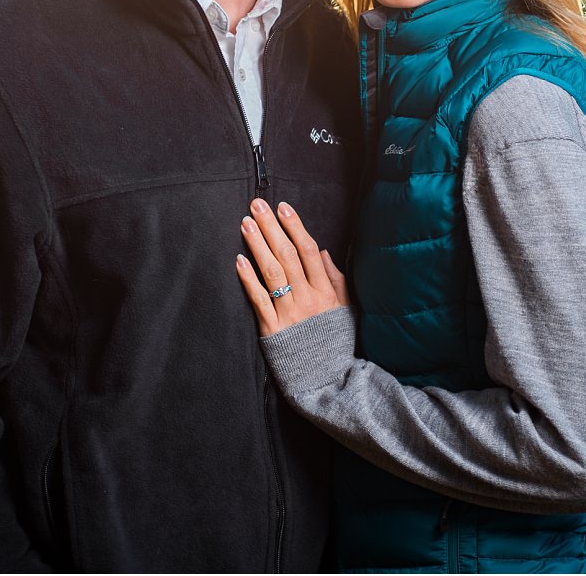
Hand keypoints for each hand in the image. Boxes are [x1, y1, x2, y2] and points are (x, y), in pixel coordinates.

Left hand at [234, 198, 348, 335]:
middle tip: (257, 205)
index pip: (308, 251)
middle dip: (271, 227)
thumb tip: (323, 251)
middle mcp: (308, 298)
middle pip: (287, 255)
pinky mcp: (273, 329)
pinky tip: (239, 260)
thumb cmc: (336, 342)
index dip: (295, 227)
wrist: (329, 380)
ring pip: (272, 272)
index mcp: (326, 292)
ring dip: (257, 245)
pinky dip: (248, 278)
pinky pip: (259, 299)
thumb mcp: (346, 308)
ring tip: (246, 224)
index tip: (283, 208)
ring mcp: (289, 313)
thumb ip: (336, 279)